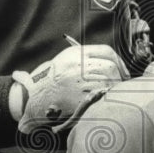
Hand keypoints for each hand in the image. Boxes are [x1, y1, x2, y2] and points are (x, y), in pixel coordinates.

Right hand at [12, 43, 128, 134]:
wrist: (31, 97)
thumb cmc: (48, 81)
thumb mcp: (64, 62)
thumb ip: (84, 60)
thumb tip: (111, 66)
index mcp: (75, 54)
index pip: (106, 51)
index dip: (119, 61)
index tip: (122, 71)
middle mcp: (77, 65)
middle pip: (110, 67)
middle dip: (119, 77)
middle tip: (121, 85)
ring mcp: (78, 82)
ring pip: (108, 82)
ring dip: (115, 89)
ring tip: (113, 94)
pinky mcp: (78, 98)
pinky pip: (101, 96)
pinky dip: (107, 98)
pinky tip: (105, 101)